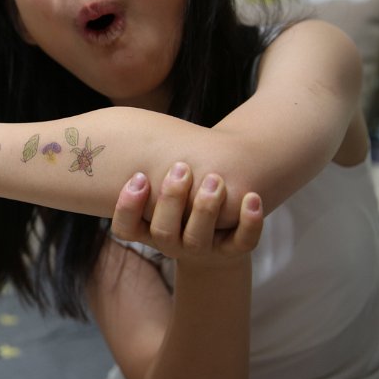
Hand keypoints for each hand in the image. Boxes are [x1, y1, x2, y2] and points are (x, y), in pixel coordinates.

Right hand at [110, 163, 263, 263]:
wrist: (216, 243)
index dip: (128, 207)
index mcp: (148, 230)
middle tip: (181, 167)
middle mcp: (171, 244)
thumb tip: (133, 126)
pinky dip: (250, 222)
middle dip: (172, 199)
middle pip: (164, 232)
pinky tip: (252, 197)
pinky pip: (242, 242)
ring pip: (198, 238)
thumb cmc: (181, 207)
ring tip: (214, 178)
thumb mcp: (159, 194)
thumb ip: (149, 172)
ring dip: (206, 208)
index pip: (125, 228)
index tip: (140, 176)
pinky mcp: (232, 251)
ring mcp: (202, 250)